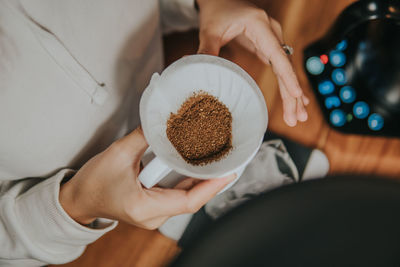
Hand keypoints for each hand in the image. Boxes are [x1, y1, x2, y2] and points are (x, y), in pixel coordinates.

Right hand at [60, 127, 235, 228]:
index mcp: (144, 207)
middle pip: (191, 200)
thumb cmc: (93, 182)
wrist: (79, 199)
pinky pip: (179, 197)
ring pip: (187, 199)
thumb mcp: (118, 154)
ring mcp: (155, 215)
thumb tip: (162, 119)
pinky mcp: (154, 209)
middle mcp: (153, 217)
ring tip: (219, 163)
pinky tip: (198, 169)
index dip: (212, 187)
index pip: (188, 201)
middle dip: (212, 181)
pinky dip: (190, 184)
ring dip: (202, 182)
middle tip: (229, 161)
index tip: (229, 172)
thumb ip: (144, 136)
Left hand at [196, 0, 308, 126]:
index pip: (277, 54)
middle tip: (296, 118)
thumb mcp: (210, 29)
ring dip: (292, 93)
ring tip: (298, 116)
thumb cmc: (216, 10)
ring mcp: (272, 38)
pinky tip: (295, 99)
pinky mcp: (268, 46)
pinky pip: (280, 67)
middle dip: (292, 94)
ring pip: (285, 69)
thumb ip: (206, 48)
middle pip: (285, 66)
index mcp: (260, 25)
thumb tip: (195, 66)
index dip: (288, 76)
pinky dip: (287, 84)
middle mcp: (271, 31)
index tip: (296, 95)